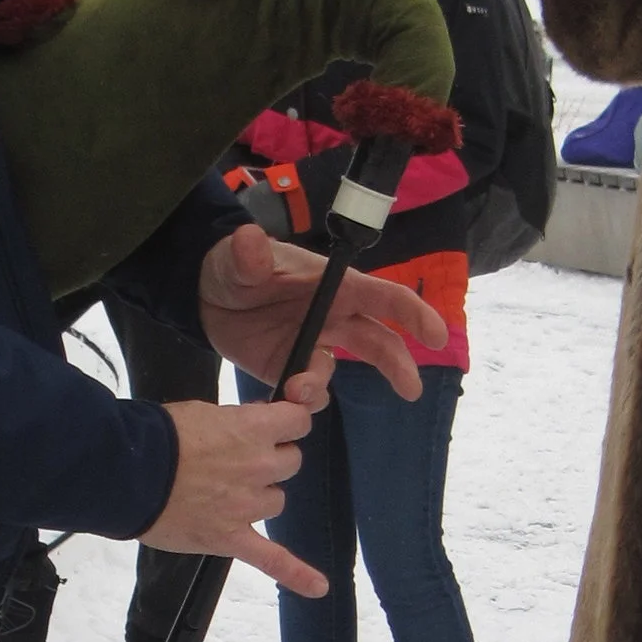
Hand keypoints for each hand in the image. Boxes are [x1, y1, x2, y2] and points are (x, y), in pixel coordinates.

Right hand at [141, 397, 326, 594]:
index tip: (273, 424)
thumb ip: (235, 423)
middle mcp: (259, 467)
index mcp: (253, 430)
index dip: (287, 421)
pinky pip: (271, 559)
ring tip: (224, 494)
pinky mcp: (231, 538)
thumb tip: (252, 428)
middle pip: (290, 463)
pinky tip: (318, 587)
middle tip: (236, 459)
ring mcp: (247, 506)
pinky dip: (295, 574)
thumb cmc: (158, 436)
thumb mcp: (202, 412)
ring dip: (259, 496)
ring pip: (276, 502)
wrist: (128, 473)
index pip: (298, 421)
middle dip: (270, 458)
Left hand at [196, 220, 445, 401]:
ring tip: (296, 391)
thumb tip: (250, 239)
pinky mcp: (290, 368)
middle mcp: (331, 317)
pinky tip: (280, 401)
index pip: (383, 297)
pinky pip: (308, 391)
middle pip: (378, 341)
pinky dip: (300, 401)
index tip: (436, 336)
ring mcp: (313, 345)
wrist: (205, 294)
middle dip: (398, 365)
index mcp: (332, 286)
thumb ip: (248, 255)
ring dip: (322, 386)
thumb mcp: (237, 258)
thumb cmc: (234, 266)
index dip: (413, 314)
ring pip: (336, 371)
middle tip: (410, 390)